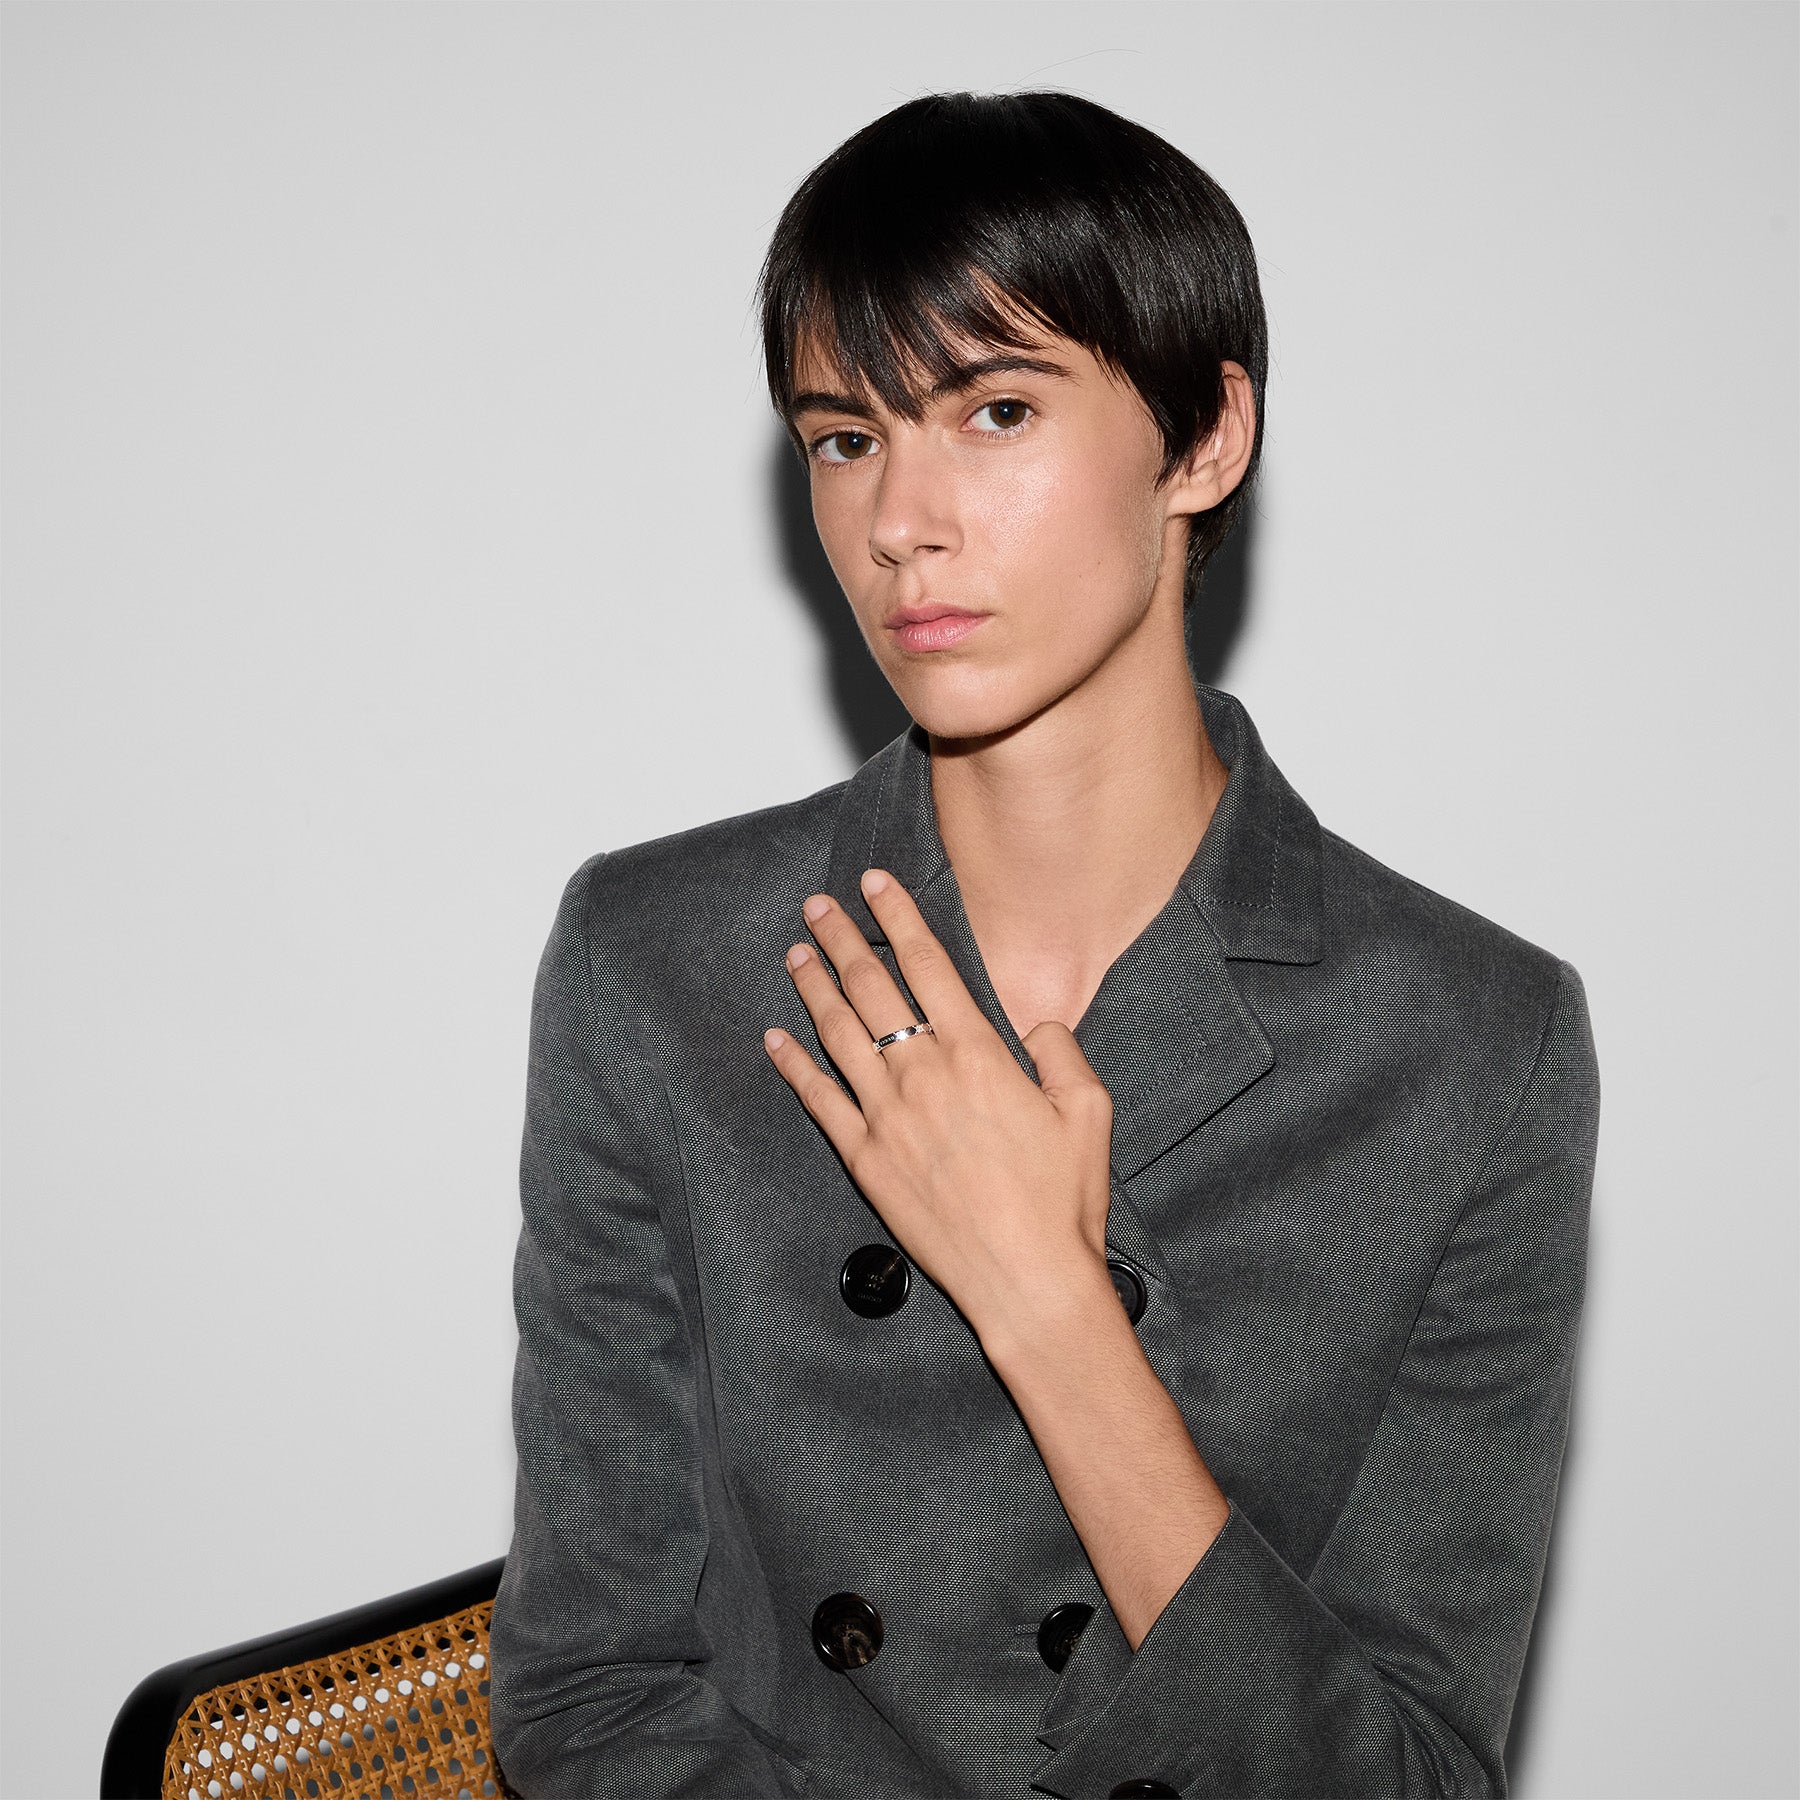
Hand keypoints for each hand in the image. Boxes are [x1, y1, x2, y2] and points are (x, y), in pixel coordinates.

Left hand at [762, 868, 1116, 1352]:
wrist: (1028, 1278)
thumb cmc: (1064, 1199)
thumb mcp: (1089, 1110)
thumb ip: (1061, 1052)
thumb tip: (1036, 1026)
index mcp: (979, 1053)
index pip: (927, 965)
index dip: (897, 918)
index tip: (874, 884)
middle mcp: (924, 1074)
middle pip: (872, 988)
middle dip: (841, 938)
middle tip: (818, 905)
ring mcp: (888, 1116)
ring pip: (838, 1034)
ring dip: (814, 987)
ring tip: (797, 953)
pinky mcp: (866, 1159)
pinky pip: (819, 1100)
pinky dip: (793, 1065)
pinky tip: (775, 1039)